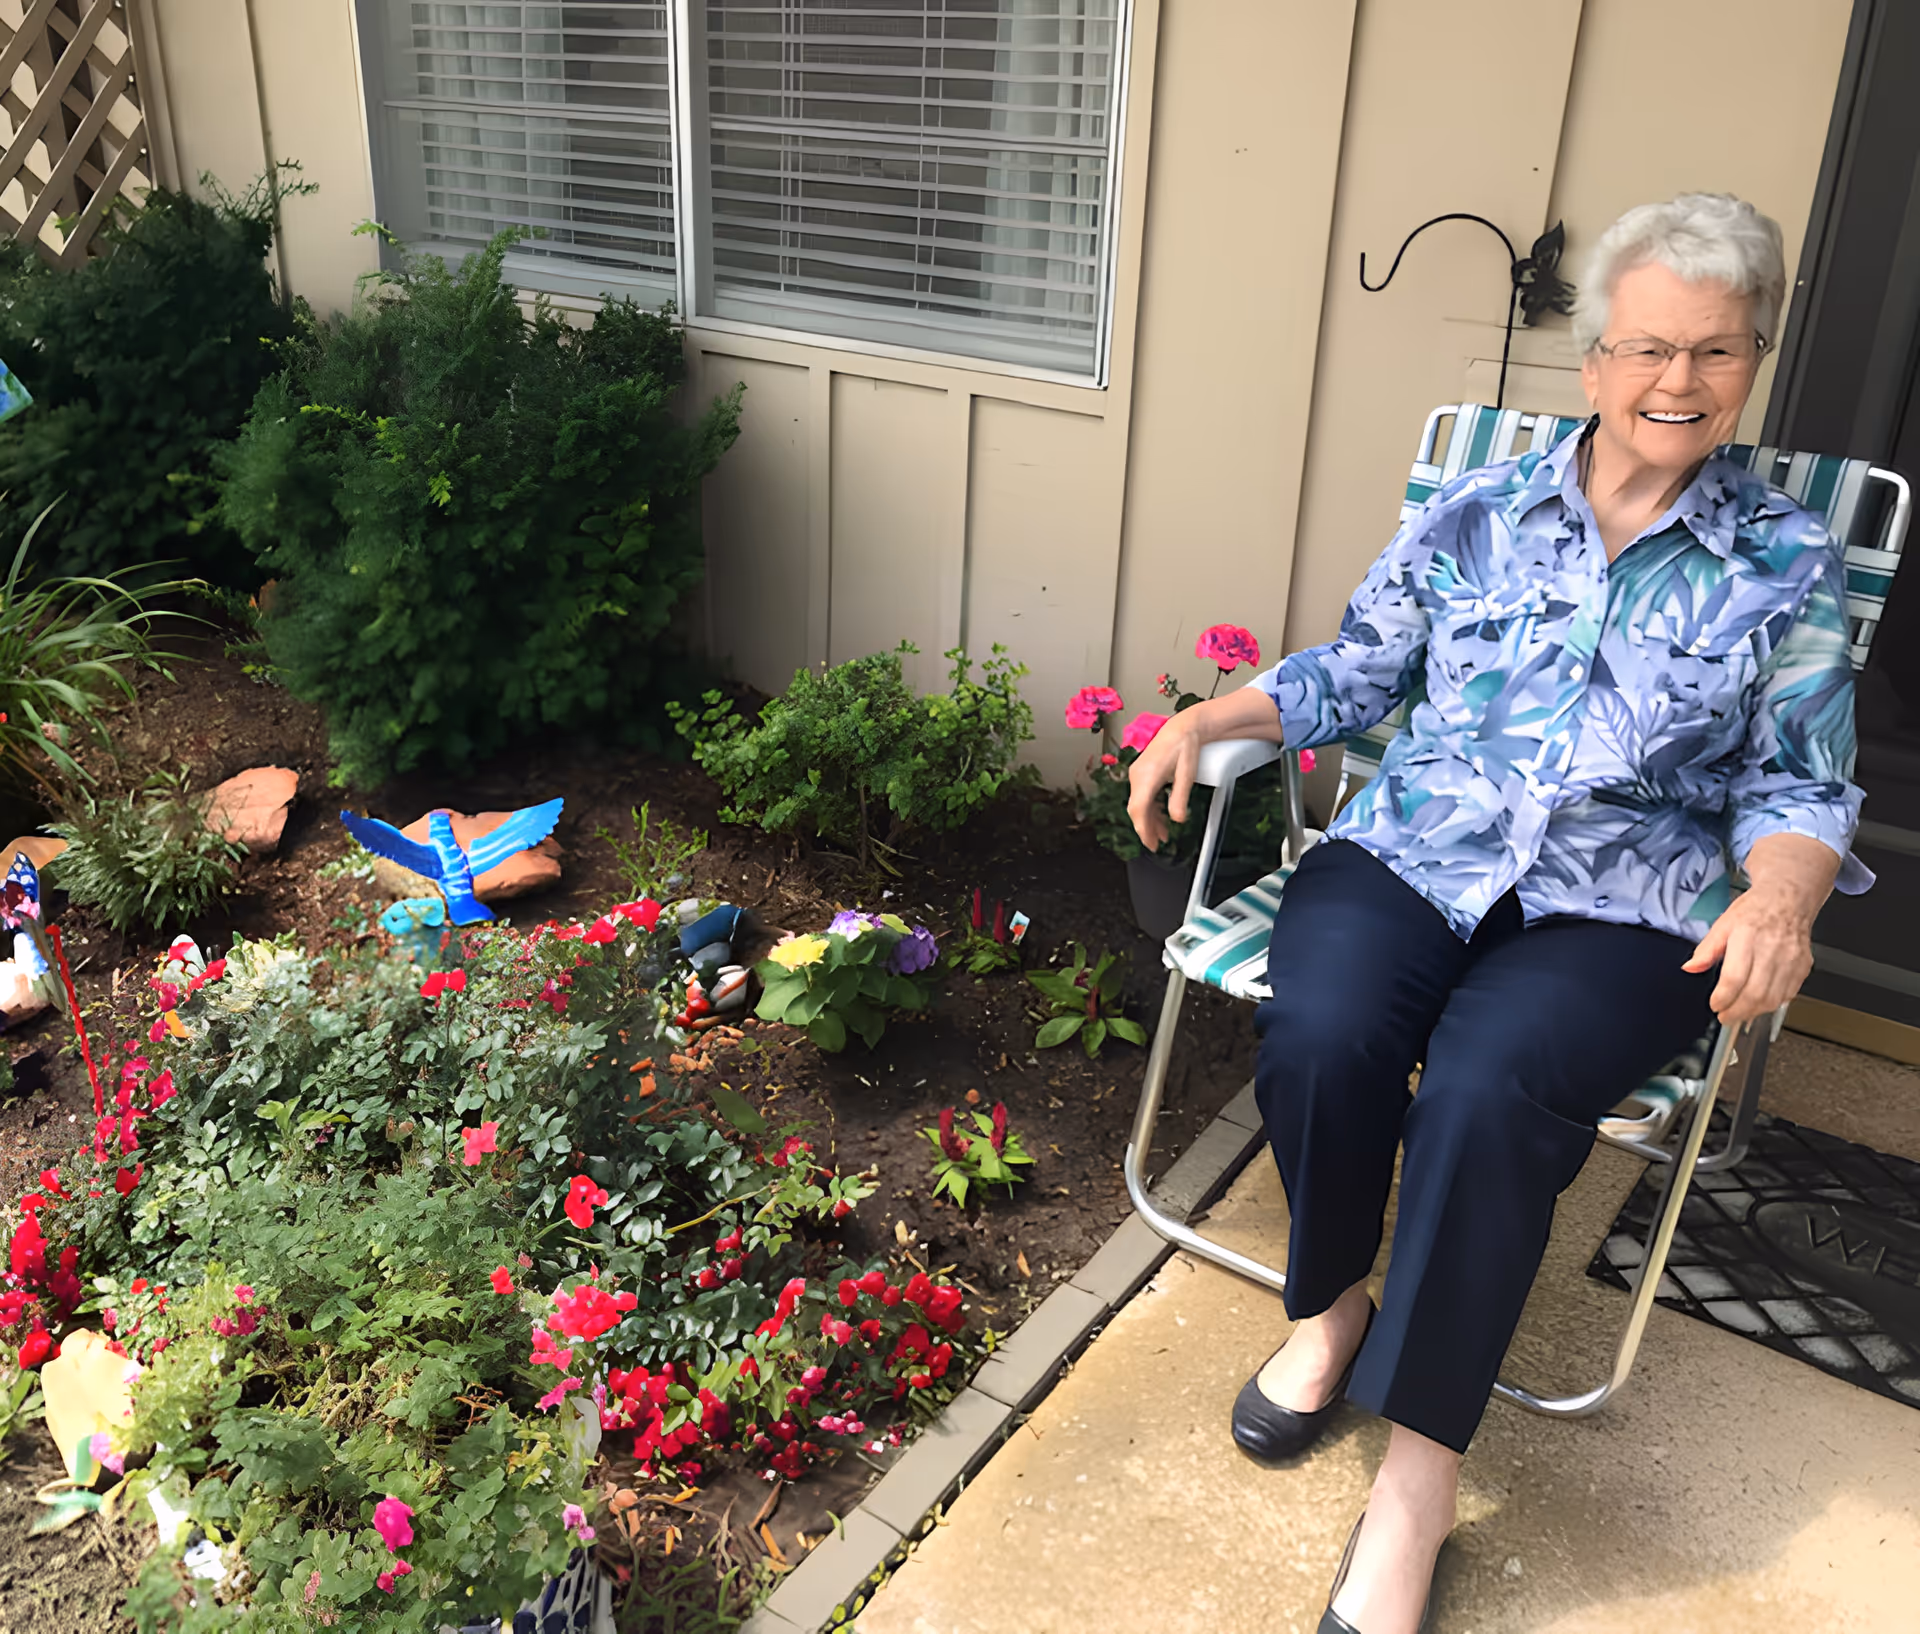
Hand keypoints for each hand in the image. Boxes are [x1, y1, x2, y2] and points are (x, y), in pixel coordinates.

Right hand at [1124, 687, 1285, 852]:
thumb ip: (1179, 797)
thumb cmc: (1184, 746)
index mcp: (1147, 776)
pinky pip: (1142, 796)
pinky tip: (1160, 817)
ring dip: (1149, 820)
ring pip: (1139, 804)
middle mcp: (1137, 775)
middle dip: (1146, 828)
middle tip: (1157, 844)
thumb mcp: (1186, 774)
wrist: (1182, 727)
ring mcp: (1137, 773)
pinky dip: (1150, 809)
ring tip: (1163, 834)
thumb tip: (1177, 819)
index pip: (1138, 809)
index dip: (1143, 829)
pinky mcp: (1141, 773)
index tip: (1150, 843)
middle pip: (1136, 809)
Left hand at [1683, 884, 1814, 1026]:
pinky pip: (1788, 994)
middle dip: (1736, 1012)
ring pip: (1773, 998)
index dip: (1723, 998)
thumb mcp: (1723, 924)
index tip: (1714, 1005)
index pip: (1734, 978)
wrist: (1787, 900)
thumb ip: (1706, 949)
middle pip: (1755, 993)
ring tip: (1739, 1013)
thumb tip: (1690, 968)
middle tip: (1725, 1017)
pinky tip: (1759, 1003)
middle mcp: (1772, 950)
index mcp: (1748, 937)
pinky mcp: (1802, 967)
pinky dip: (1772, 1004)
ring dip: (1753, 1012)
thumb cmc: (1755, 910)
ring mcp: (1791, 960)